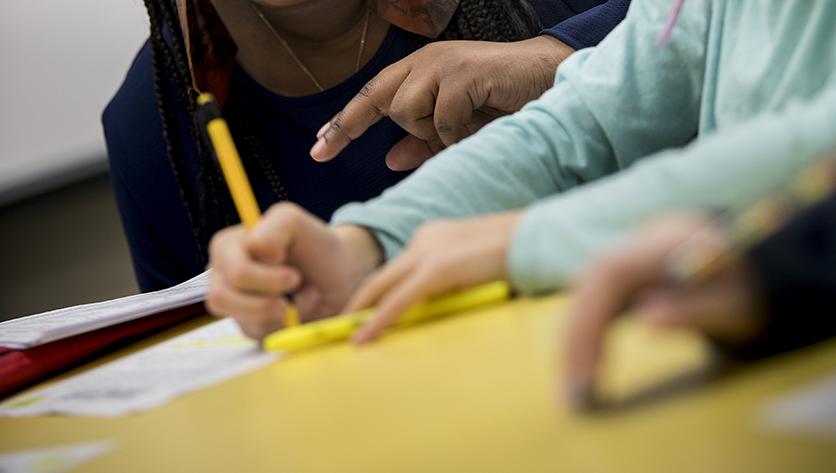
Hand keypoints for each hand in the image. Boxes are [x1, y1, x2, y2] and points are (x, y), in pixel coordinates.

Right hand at [206, 203, 382, 339]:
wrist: (340, 276)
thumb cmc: (315, 246)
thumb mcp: (294, 221)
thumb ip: (273, 229)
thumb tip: (256, 252)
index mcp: (227, 247)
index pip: (234, 273)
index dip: (268, 278)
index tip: (295, 273)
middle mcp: (222, 276)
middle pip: (225, 299)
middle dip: (270, 300)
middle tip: (297, 287)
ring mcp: (234, 304)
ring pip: (244, 321)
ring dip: (283, 313)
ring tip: (303, 296)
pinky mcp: (250, 327)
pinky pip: (260, 337)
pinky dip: (287, 326)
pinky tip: (298, 310)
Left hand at [310, 36, 572, 169]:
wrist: (550, 80)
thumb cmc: (504, 103)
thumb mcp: (457, 129)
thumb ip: (423, 143)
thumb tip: (390, 159)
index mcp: (420, 71)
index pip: (371, 96)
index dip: (344, 124)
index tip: (318, 149)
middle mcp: (426, 61)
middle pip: (383, 101)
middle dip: (385, 127)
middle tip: (388, 142)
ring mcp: (443, 63)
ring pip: (407, 112)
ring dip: (435, 132)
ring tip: (468, 126)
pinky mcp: (462, 72)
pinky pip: (440, 118)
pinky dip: (458, 132)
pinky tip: (481, 121)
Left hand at [344, 211, 520, 343]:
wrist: (537, 238)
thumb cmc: (516, 254)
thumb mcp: (475, 265)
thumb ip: (453, 279)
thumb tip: (440, 303)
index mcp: (434, 235)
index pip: (398, 268)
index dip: (378, 292)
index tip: (363, 311)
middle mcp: (425, 238)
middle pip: (382, 276)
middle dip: (359, 303)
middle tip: (339, 326)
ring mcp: (429, 252)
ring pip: (384, 288)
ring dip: (363, 314)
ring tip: (346, 337)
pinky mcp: (437, 269)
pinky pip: (399, 301)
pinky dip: (379, 321)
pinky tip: (364, 338)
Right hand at [563, 217, 765, 407]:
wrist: (758, 267)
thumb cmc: (749, 290)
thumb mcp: (735, 307)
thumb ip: (694, 310)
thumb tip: (646, 320)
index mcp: (664, 243)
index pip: (608, 275)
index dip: (589, 320)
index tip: (585, 371)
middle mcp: (638, 244)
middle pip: (588, 286)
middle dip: (574, 339)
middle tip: (573, 393)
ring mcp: (630, 257)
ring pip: (586, 295)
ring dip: (574, 340)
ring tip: (575, 388)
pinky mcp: (627, 275)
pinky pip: (596, 302)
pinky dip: (587, 335)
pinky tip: (587, 367)